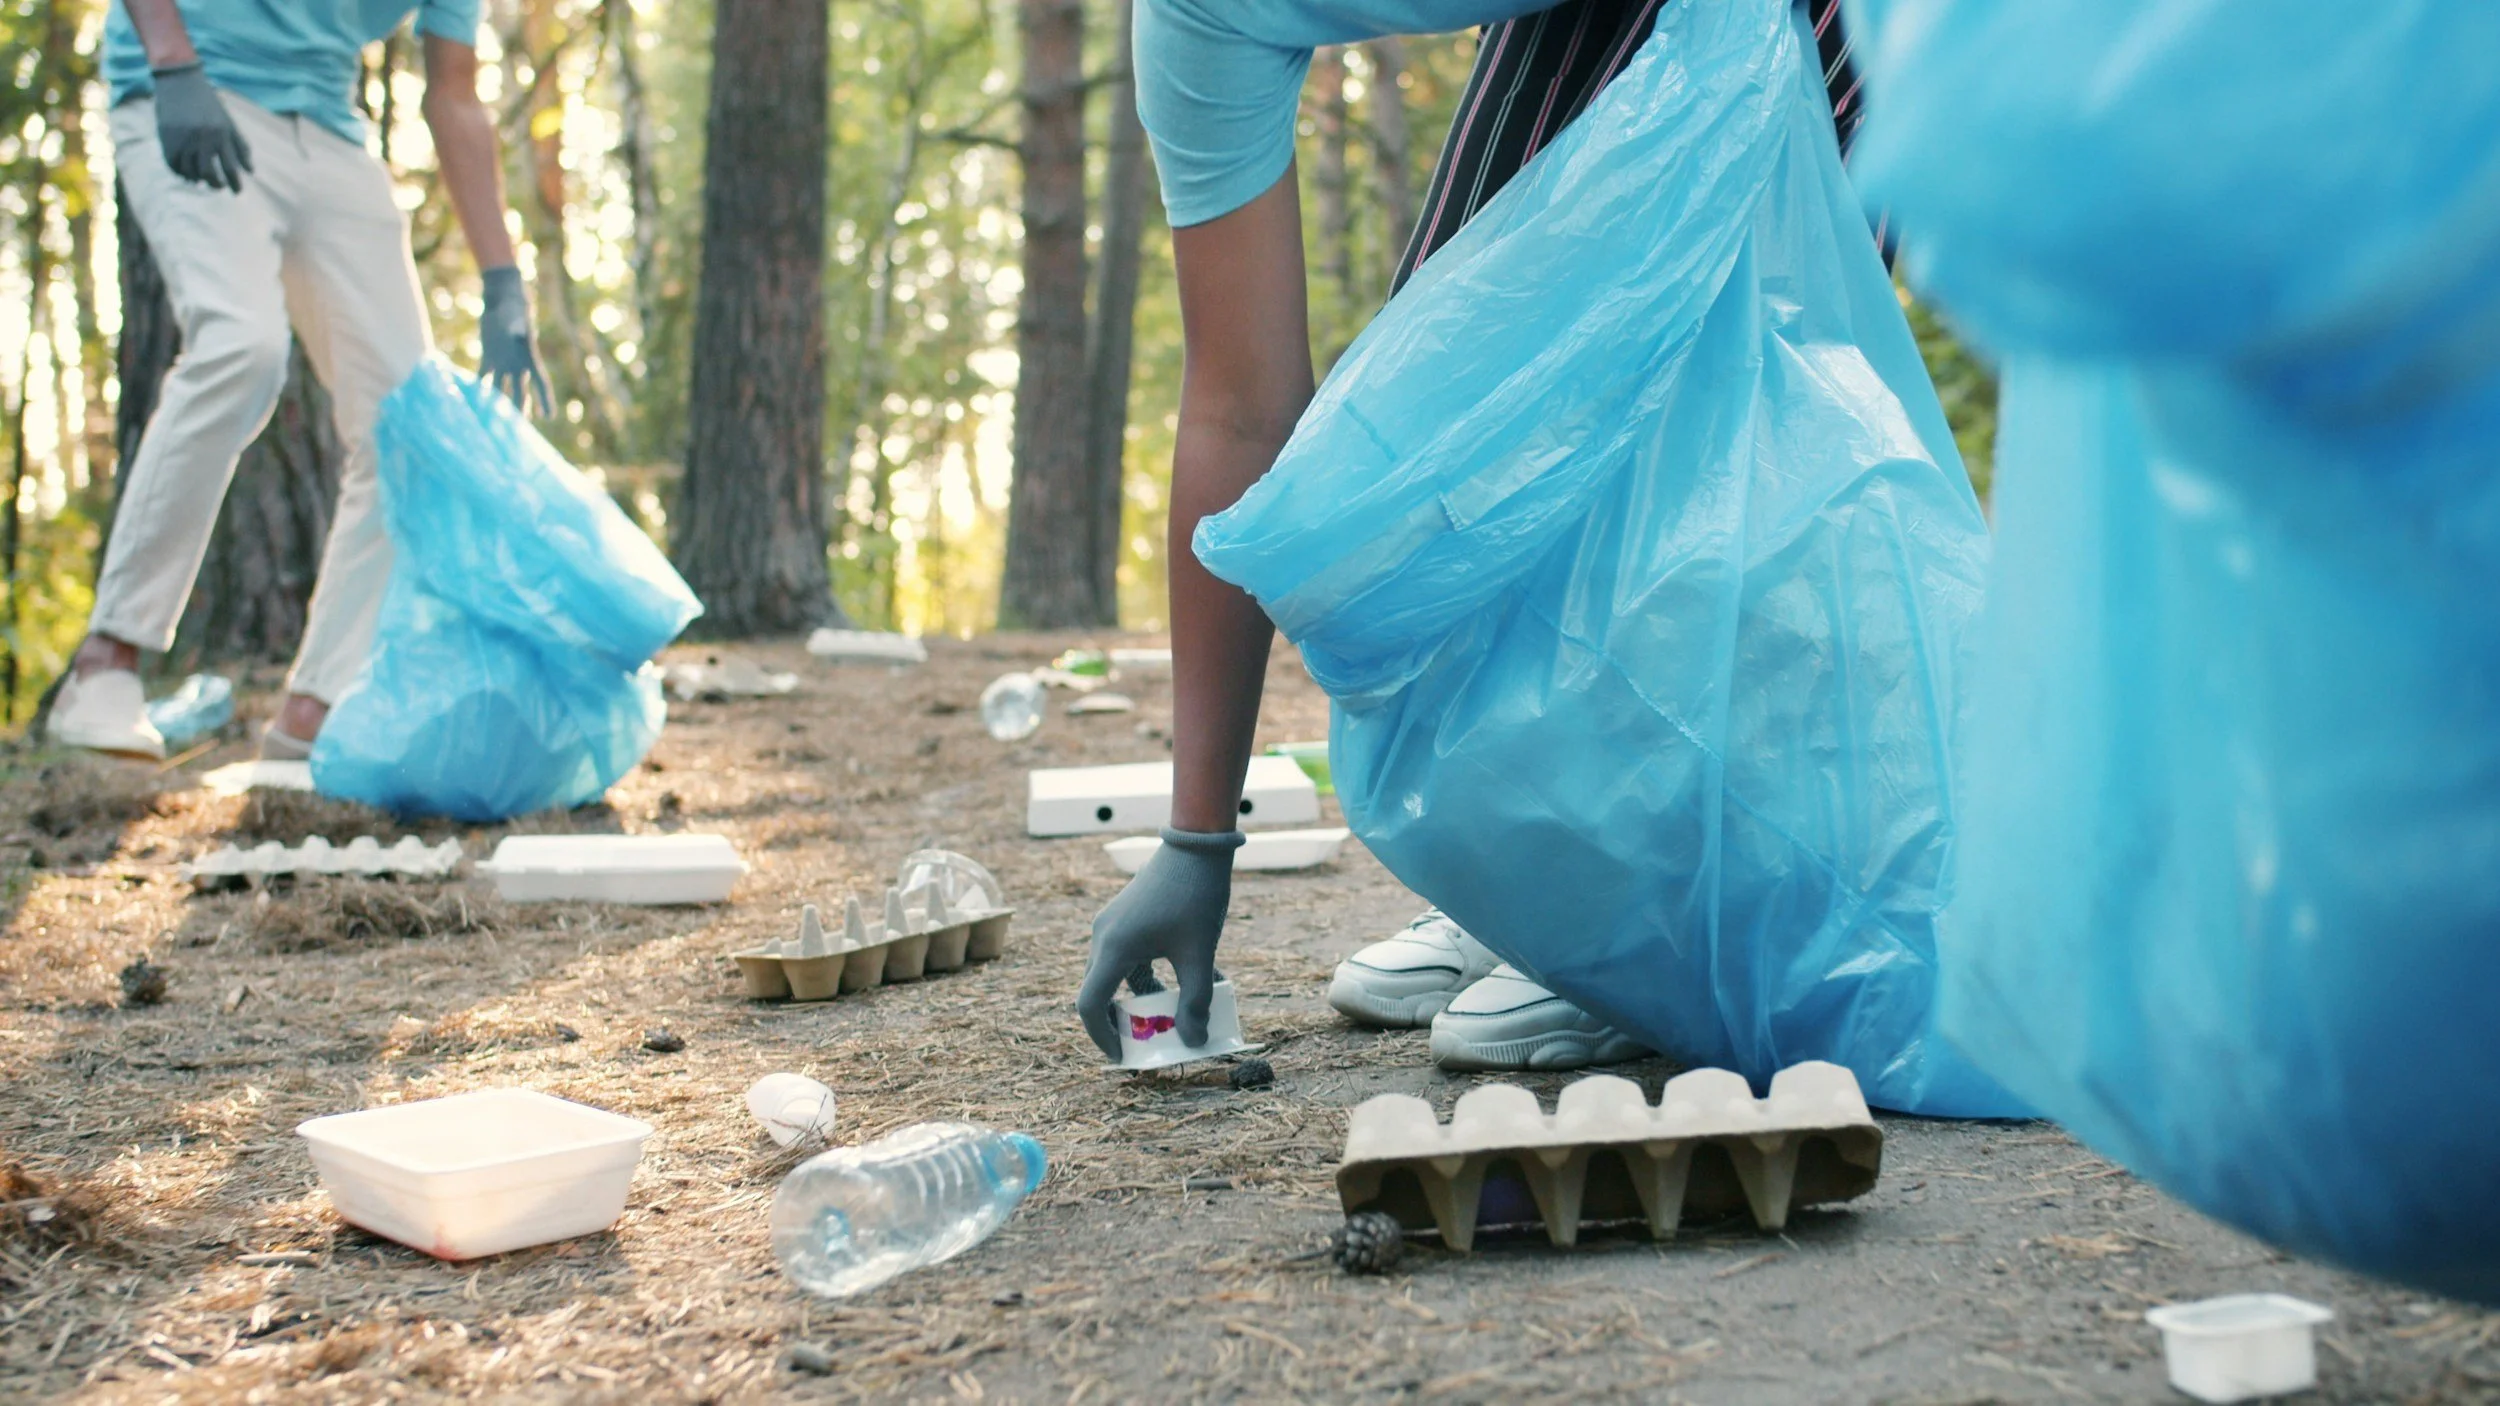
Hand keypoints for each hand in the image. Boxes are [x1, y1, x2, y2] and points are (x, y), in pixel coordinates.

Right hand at [151, 64, 251, 191]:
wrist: (180, 82)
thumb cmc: (209, 105)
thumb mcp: (228, 122)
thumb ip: (241, 146)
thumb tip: (251, 171)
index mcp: (221, 134)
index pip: (230, 167)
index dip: (235, 183)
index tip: (237, 192)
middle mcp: (202, 138)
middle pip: (209, 173)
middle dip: (215, 184)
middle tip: (219, 186)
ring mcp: (183, 139)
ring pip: (190, 171)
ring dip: (197, 180)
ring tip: (202, 180)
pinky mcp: (167, 138)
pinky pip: (173, 164)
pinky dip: (180, 173)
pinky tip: (187, 174)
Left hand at [478, 266, 551, 415]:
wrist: (501, 298)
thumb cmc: (512, 304)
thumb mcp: (515, 315)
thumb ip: (514, 326)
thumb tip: (514, 333)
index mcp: (529, 357)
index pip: (540, 383)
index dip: (545, 400)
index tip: (549, 417)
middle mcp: (518, 365)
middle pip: (521, 393)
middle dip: (521, 411)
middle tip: (520, 432)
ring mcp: (503, 363)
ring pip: (503, 390)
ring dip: (500, 406)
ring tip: (498, 426)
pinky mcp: (489, 358)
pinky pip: (483, 377)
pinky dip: (478, 389)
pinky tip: (473, 404)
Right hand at [1076, 827, 1242, 1059]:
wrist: (1197, 844)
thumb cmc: (1197, 896)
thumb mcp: (1200, 954)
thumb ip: (1196, 1001)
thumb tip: (1194, 1041)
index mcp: (1114, 947)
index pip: (1091, 1005)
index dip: (1103, 1036)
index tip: (1123, 1056)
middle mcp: (1103, 936)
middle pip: (1099, 991)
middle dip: (1121, 1022)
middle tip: (1145, 1044)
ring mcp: (1111, 924)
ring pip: (1115, 975)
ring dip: (1138, 999)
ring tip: (1168, 1016)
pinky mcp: (1124, 916)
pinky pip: (1126, 957)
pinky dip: (1146, 976)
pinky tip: (1180, 982)